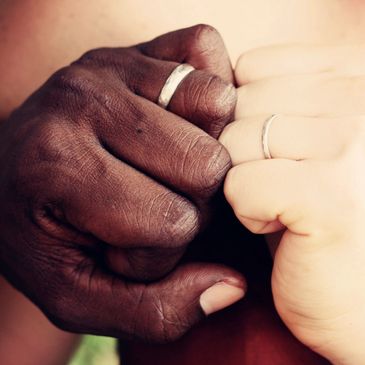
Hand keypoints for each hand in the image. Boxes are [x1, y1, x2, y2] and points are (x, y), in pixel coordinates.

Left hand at [0, 25, 244, 342]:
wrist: (11, 175)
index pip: (172, 222)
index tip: (123, 243)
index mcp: (59, 166)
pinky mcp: (134, 46)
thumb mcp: (80, 297)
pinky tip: (176, 122)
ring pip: (217, 107)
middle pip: (206, 164)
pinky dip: (206, 94)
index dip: (158, 250)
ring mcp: (111, 64)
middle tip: (149, 204)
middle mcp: (83, 99)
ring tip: (163, 165)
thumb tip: (232, 287)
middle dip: (189, 201)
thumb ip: (156, 311)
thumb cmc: (45, 234)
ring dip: (202, 148)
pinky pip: (205, 51)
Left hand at [220, 44, 364, 363]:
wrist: (358, 293)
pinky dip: (248, 212)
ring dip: (243, 181)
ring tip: (284, 205)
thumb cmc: (320, 211)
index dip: (245, 113)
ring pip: (231, 143)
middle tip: (279, 184)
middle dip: (242, 150)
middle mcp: (360, 99)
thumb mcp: (301, 140)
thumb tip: (215, 84)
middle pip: (237, 103)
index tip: (275, 149)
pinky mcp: (330, 196)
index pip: (252, 66)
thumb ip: (273, 101)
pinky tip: (286, 229)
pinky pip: (239, 185)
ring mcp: (352, 144)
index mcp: (353, 75)